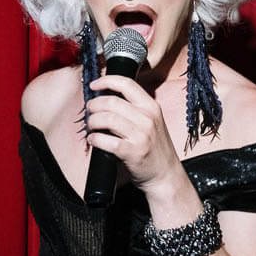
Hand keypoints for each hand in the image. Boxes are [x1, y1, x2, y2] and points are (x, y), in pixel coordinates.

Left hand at [85, 75, 185, 192]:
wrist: (165, 175)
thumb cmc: (155, 149)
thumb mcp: (152, 122)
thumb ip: (135, 109)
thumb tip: (107, 98)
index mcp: (151, 107)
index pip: (126, 84)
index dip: (106, 81)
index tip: (94, 85)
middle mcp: (147, 118)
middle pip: (111, 102)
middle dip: (94, 105)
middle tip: (90, 111)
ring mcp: (141, 135)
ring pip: (106, 119)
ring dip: (92, 122)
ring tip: (91, 127)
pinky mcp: (132, 152)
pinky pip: (105, 140)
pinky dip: (94, 139)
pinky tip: (93, 140)